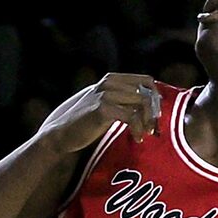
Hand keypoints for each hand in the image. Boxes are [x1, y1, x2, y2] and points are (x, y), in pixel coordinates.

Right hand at [41, 73, 161, 148]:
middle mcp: (109, 82)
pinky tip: (137, 138)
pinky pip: (132, 117)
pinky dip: (138, 129)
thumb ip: (123, 98)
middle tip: (152, 128)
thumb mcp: (104, 103)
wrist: (60, 133)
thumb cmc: (84, 122)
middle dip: (154, 112)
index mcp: (111, 79)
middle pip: (147, 92)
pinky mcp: (102, 109)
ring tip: (144, 134)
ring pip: (142, 103)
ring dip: (148, 121)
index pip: (146, 80)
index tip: (156, 115)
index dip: (156, 97)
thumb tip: (151, 103)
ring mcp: (105, 94)